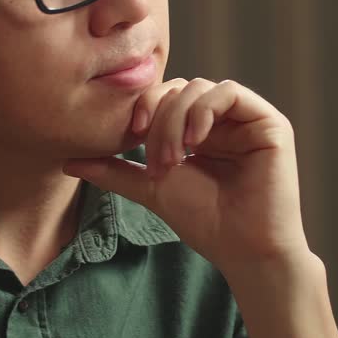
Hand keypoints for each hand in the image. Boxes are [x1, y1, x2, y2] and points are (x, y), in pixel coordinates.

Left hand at [63, 78, 309, 272]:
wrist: (243, 250)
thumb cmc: (204, 222)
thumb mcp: (151, 188)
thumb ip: (115, 170)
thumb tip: (68, 161)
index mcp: (200, 130)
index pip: (165, 96)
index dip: (144, 107)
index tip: (131, 137)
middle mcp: (224, 120)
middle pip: (179, 89)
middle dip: (159, 120)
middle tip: (157, 161)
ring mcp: (247, 119)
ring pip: (201, 87)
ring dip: (177, 118)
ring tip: (175, 158)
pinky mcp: (269, 122)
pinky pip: (231, 92)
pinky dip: (205, 110)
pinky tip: (196, 141)